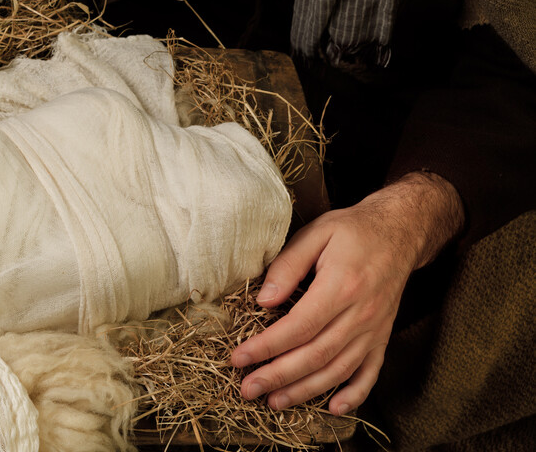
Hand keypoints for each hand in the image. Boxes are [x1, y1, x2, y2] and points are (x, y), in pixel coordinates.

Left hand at [231, 172, 462, 415]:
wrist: (401, 232)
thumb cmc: (352, 230)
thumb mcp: (316, 233)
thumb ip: (287, 266)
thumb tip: (263, 300)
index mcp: (341, 287)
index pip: (297, 327)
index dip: (266, 347)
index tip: (238, 358)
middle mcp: (360, 314)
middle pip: (315, 356)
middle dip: (278, 377)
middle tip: (247, 389)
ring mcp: (374, 329)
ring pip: (338, 370)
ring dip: (306, 391)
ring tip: (275, 402)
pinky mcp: (382, 337)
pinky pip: (370, 372)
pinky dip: (354, 395)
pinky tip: (334, 409)